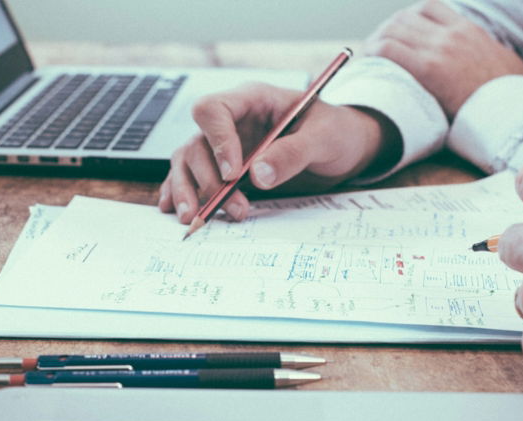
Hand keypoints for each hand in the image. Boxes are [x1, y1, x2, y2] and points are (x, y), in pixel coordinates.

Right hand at [159, 83, 397, 222]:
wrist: (346, 147)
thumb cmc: (337, 132)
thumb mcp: (325, 137)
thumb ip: (293, 153)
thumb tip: (258, 175)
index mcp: (253, 100)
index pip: (213, 110)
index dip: (217, 141)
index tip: (233, 173)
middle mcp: (232, 121)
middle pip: (197, 143)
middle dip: (208, 179)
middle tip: (233, 207)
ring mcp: (225, 145)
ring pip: (188, 161)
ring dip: (189, 190)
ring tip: (195, 218)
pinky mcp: (225, 167)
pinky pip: (192, 176)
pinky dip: (182, 192)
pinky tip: (176, 210)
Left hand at [364, 0, 522, 118]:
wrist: (514, 110)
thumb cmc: (511, 97)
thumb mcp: (503, 62)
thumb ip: (484, 55)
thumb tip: (487, 65)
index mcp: (468, 29)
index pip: (429, 7)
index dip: (409, 18)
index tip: (401, 33)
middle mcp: (452, 34)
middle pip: (405, 17)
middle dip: (387, 30)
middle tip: (377, 48)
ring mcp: (439, 49)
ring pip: (393, 29)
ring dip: (377, 41)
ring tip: (370, 57)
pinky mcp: (428, 69)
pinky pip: (388, 50)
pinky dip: (373, 53)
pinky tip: (369, 64)